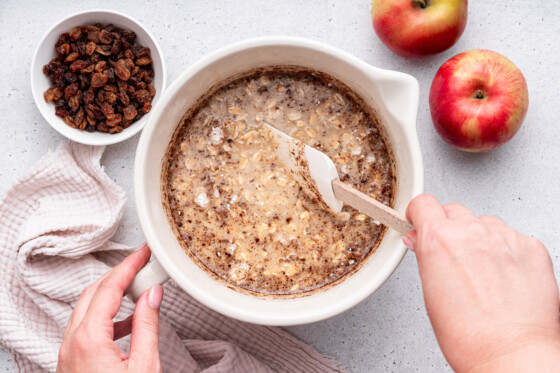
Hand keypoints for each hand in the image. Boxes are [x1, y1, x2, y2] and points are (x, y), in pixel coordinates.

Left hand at [57, 243, 163, 372]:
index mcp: (89, 340)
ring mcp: (67, 354)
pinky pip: (83, 329)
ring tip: (137, 290)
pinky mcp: (70, 364)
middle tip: (142, 265)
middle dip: (118, 275)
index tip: (143, 253)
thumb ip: (147, 326)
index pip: (109, 288)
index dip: (129, 265)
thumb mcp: (144, 366)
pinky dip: (104, 317)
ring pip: (86, 309)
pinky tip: (125, 323)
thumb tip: (152, 295)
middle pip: (93, 293)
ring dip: (110, 295)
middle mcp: (71, 344)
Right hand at [404, 194, 559, 371]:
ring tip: (482, 269)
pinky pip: (513, 236)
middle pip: (453, 210)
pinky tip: (504, 275)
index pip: (423, 203)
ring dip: (479, 237)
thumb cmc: (470, 336)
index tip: (420, 220)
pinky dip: (507, 250)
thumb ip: (427, 257)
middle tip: (451, 252)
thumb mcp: (430, 293)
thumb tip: (422, 241)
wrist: (512, 354)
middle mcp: (471, 232)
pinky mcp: (531, 246)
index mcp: (439, 240)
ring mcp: (504, 237)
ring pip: (484, 222)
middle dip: (448, 227)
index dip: (419, 213)